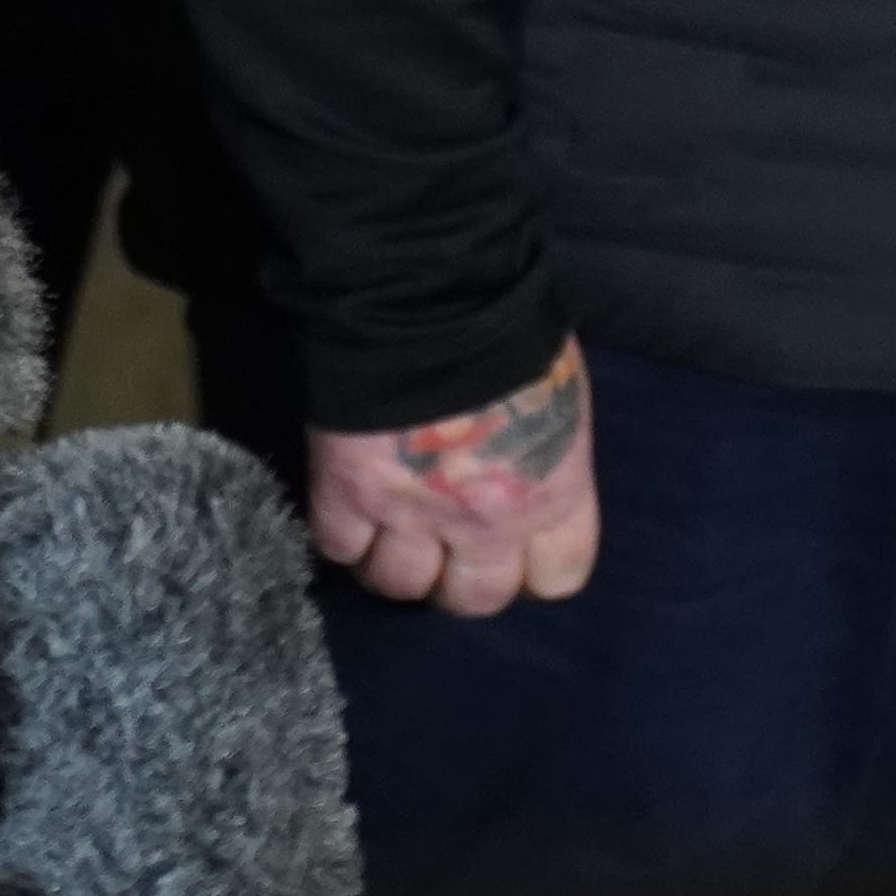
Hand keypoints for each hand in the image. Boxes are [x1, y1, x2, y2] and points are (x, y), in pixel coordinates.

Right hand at [307, 339, 600, 615]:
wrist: (431, 295)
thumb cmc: (510, 327)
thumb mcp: (558, 396)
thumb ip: (545, 452)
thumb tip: (526, 466)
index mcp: (553, 495)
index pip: (557, 578)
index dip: (531, 568)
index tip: (512, 545)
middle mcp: (488, 524)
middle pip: (473, 600)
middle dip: (457, 578)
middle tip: (442, 544)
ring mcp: (414, 516)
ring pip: (399, 585)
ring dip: (393, 564)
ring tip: (387, 533)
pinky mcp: (349, 495)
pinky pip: (337, 546)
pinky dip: (340, 535)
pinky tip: (346, 511)